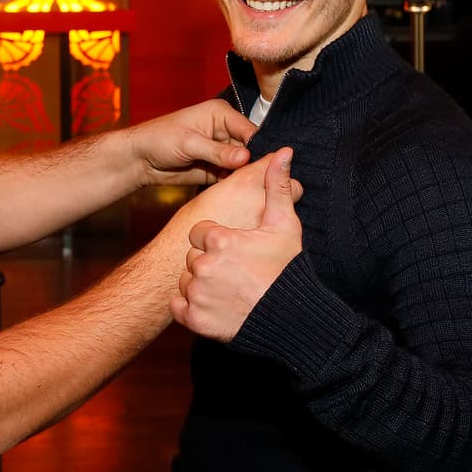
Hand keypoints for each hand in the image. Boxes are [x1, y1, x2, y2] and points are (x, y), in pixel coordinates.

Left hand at [127, 99, 255, 186]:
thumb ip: (217, 151)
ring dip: (245, 175)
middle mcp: (225, 130)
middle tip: (260, 178)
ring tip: (250, 186)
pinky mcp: (216, 168)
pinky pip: (232, 176)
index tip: (268, 162)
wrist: (140, 159)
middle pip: (251, 148)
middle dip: (253, 163)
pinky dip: (235, 183)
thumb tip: (245, 157)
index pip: (249, 129)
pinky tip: (237, 190)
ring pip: (244, 165)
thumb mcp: (189, 143)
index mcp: (221, 114)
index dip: (259, 146)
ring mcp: (222, 151)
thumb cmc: (158, 139)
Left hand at [170, 147, 302, 341]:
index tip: (233, 250)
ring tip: (229, 290)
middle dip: (209, 263)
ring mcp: (197, 294)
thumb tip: (284, 152)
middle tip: (234, 273)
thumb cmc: (288, 271)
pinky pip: (180, 307)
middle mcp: (203, 265)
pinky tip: (215, 306)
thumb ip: (277, 187)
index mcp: (219, 239)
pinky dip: (192, 308)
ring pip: (186, 282)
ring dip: (201, 285)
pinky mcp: (194, 319)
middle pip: (193, 257)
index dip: (216, 240)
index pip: (200, 233)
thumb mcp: (284, 225)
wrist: (292, 318)